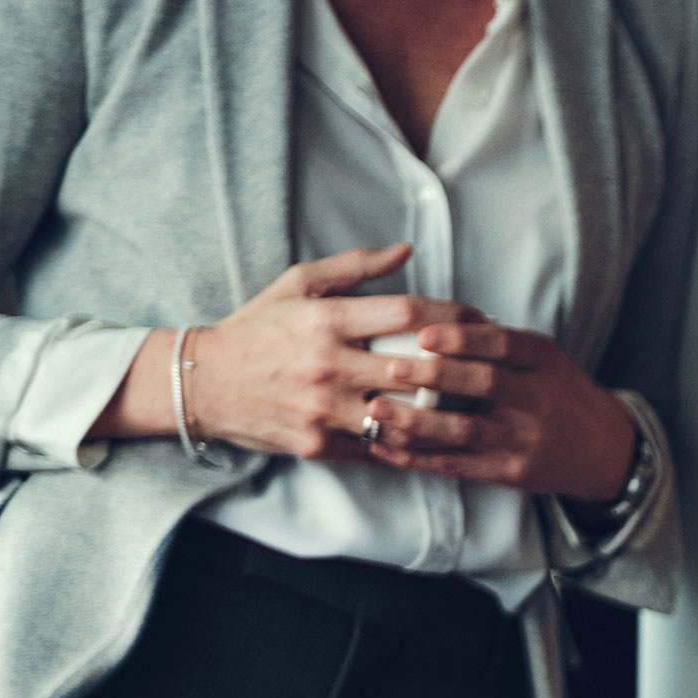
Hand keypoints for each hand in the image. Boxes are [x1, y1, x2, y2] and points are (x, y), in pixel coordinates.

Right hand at [120, 244, 479, 460]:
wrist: (203, 383)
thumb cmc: (259, 329)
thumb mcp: (298, 285)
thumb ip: (354, 268)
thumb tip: (406, 249)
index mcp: (325, 320)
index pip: (407, 315)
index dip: (454, 317)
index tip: (482, 320)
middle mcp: (326, 365)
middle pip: (416, 369)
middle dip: (462, 367)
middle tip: (494, 366)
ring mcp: (322, 409)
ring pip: (405, 416)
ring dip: (444, 413)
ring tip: (476, 405)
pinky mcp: (318, 443)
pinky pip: (379, 448)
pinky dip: (411, 443)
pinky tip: (440, 437)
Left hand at [355, 319, 637, 500]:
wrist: (604, 450)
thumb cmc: (559, 394)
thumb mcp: (544, 359)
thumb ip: (496, 340)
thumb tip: (436, 313)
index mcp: (545, 362)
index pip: (504, 344)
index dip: (463, 339)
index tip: (424, 333)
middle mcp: (539, 400)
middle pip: (484, 384)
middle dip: (433, 375)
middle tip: (389, 366)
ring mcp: (524, 439)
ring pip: (464, 430)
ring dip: (415, 420)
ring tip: (376, 409)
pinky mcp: (510, 472)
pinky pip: (456, 464)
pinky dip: (417, 457)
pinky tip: (385, 446)